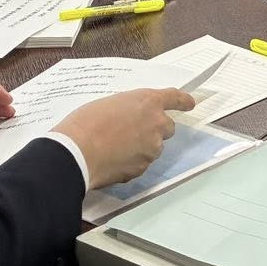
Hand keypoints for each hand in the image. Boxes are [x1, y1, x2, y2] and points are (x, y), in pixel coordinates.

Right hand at [52, 87, 197, 189]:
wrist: (76, 152)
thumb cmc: (86, 123)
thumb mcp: (110, 103)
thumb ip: (129, 109)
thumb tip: (131, 118)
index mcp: (148, 102)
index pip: (175, 98)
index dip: (183, 101)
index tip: (190, 103)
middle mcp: (156, 124)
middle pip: (167, 127)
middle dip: (155, 129)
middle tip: (133, 131)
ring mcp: (152, 147)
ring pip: (153, 147)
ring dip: (141, 147)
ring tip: (115, 146)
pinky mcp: (142, 167)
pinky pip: (141, 163)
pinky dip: (131, 162)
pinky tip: (112, 159)